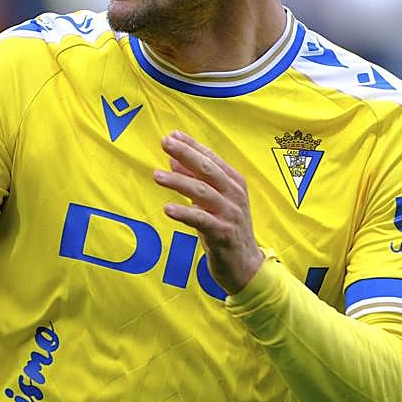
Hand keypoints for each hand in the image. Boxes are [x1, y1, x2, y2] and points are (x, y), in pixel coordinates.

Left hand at [153, 131, 263, 294]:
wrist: (245, 266)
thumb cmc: (225, 229)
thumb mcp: (211, 202)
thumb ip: (195, 180)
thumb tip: (173, 160)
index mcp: (234, 183)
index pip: (211, 158)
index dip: (192, 145)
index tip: (172, 135)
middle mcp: (234, 195)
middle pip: (208, 170)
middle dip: (186, 154)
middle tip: (165, 143)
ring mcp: (230, 214)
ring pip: (203, 192)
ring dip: (179, 182)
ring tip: (156, 175)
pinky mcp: (223, 234)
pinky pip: (202, 220)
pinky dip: (184, 213)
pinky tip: (167, 208)